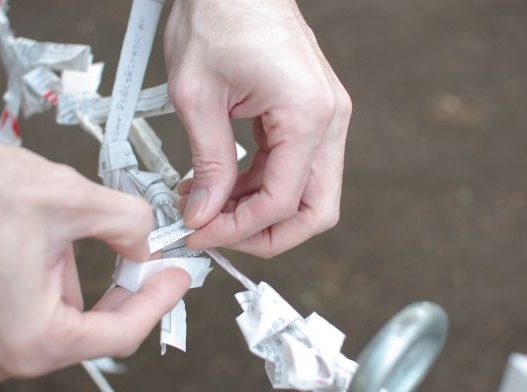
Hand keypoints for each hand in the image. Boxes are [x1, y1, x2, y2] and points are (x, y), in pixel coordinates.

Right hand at [0, 131, 189, 381]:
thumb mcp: (70, 199)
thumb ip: (127, 225)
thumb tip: (145, 242)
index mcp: (30, 337)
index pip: (120, 334)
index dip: (158, 302)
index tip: (176, 277)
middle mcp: (4, 352)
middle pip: (93, 330)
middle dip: (125, 289)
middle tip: (150, 255)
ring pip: (64, 316)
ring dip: (84, 278)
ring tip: (76, 236)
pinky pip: (33, 308)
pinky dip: (54, 279)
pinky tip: (47, 244)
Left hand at [164, 0, 351, 257]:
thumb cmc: (218, 16)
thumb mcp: (198, 97)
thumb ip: (208, 165)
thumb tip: (204, 214)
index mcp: (307, 115)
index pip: (282, 201)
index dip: (237, 229)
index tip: (199, 233)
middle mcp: (329, 120)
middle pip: (316, 210)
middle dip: (267, 234)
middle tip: (219, 234)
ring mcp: (326, 117)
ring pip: (307, 194)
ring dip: (259, 210)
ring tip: (207, 204)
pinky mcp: (311, 115)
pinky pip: (295, 168)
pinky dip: (262, 185)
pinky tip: (223, 182)